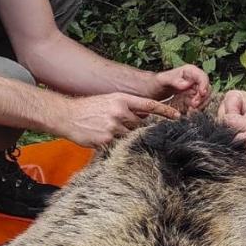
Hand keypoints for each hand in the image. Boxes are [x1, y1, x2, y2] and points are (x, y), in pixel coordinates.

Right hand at [54, 93, 179, 146]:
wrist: (67, 116)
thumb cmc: (89, 109)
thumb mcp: (109, 101)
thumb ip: (127, 108)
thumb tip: (144, 118)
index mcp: (121, 99)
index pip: (149, 105)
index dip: (165, 111)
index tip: (178, 116)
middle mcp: (119, 112)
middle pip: (140, 125)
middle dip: (138, 129)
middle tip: (128, 130)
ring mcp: (113, 127)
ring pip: (130, 137)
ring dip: (125, 138)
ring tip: (110, 133)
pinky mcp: (106, 140)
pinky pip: (118, 145)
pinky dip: (115, 145)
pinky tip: (104, 140)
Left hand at [151, 65, 210, 110]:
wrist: (150, 91)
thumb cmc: (155, 83)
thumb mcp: (162, 80)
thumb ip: (174, 81)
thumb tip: (186, 84)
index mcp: (189, 71)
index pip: (203, 77)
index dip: (205, 86)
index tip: (201, 94)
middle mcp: (194, 79)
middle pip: (206, 89)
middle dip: (201, 98)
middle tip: (192, 106)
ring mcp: (193, 89)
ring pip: (204, 98)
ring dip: (199, 105)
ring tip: (189, 110)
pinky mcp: (191, 98)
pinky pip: (198, 104)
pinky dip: (195, 109)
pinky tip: (187, 111)